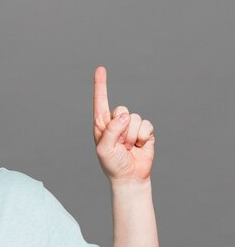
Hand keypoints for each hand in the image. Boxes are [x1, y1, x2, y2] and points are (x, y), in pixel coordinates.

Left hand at [93, 67, 154, 183]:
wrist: (130, 177)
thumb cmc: (112, 164)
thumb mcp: (104, 149)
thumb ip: (111, 131)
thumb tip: (125, 115)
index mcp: (101, 123)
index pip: (101, 101)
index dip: (101, 84)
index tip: (100, 69)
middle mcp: (116, 121)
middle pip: (121, 109)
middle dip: (122, 128)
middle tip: (120, 144)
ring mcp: (131, 126)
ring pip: (135, 118)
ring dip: (132, 136)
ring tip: (128, 147)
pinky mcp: (145, 131)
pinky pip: (147, 125)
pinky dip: (143, 137)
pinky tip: (139, 146)